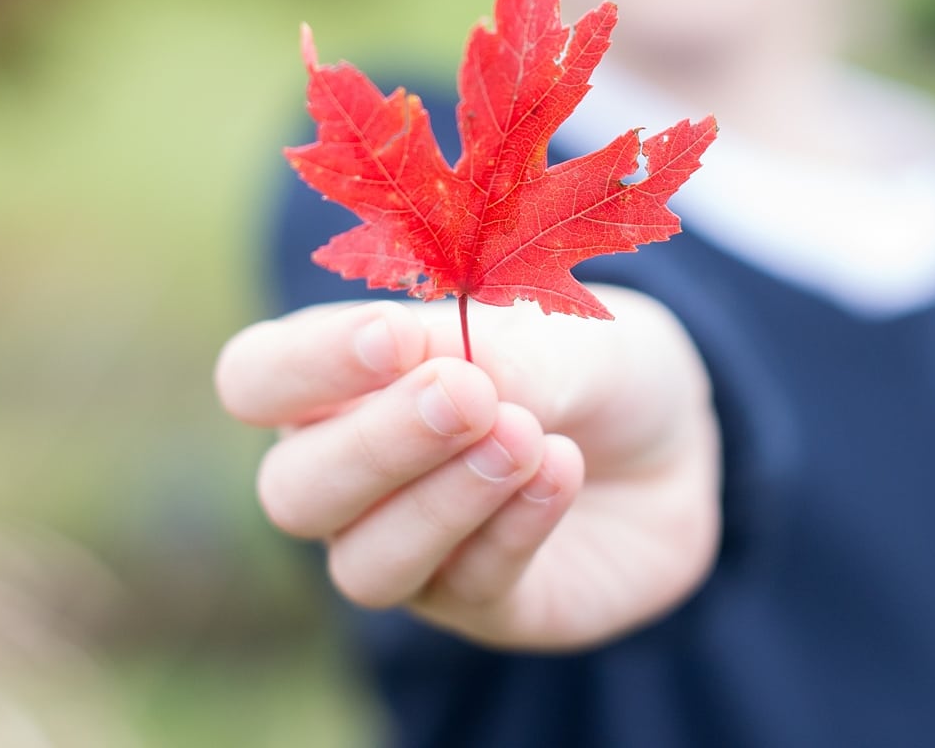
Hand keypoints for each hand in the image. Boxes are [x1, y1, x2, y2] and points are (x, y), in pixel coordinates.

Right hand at [213, 286, 720, 651]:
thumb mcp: (557, 326)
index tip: (391, 334)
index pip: (257, 380)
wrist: (677, 438)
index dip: (306, 364)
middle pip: (293, 492)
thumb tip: (452, 384)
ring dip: (444, 499)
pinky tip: (561, 471)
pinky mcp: (484, 609)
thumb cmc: (587, 362)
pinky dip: (514, 526)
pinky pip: (468, 588)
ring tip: (525, 437)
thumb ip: (498, 349)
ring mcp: (412, 553)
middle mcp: (353, 479)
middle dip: (377, 444)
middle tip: (468, 395)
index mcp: (339, 383)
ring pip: (367, 564)